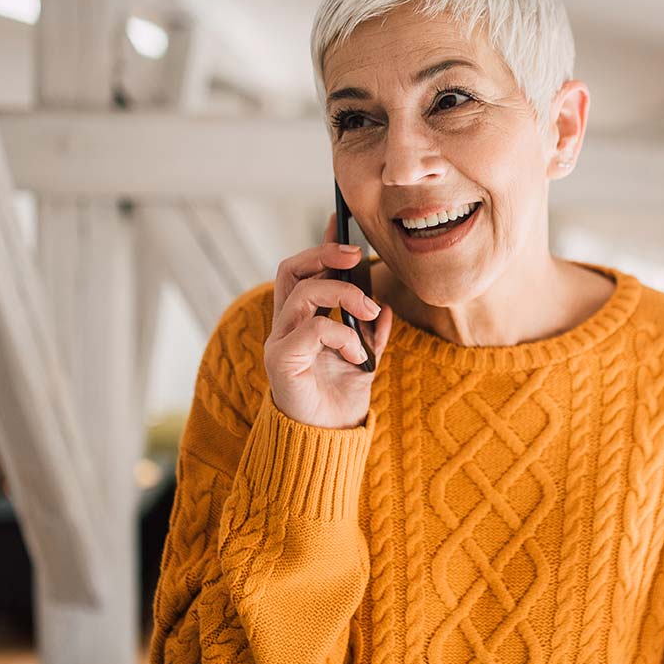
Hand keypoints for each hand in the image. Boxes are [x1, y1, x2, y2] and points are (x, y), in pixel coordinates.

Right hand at [263, 213, 392, 428]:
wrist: (326, 441)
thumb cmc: (339, 401)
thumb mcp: (365, 361)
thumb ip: (372, 334)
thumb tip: (385, 306)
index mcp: (301, 321)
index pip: (304, 272)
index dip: (320, 245)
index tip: (339, 223)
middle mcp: (284, 326)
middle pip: (290, 269)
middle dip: (323, 254)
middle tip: (356, 256)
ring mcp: (279, 341)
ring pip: (304, 292)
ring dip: (344, 296)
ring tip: (368, 313)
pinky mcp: (281, 360)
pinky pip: (314, 328)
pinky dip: (342, 334)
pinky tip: (355, 355)